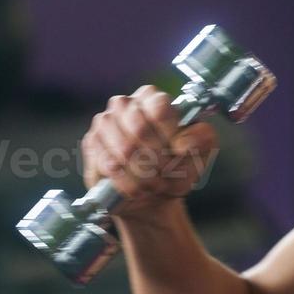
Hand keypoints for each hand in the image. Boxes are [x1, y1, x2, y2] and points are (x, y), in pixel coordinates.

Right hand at [81, 85, 218, 217]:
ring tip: (154, 184)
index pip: (160, 107)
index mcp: (153, 98)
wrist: (153, 195)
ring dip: (144, 174)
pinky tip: (137, 189)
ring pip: (124, 149)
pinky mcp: (92, 144)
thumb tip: (182, 143)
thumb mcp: (200, 152)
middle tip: (166, 174)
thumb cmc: (177, 167)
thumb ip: (201, 139)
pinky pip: (109, 165)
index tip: (179, 152)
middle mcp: (125, 104)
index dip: (170, 135)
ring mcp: (104, 123)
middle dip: (157, 159)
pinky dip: (128, 183)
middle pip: (139, 129)